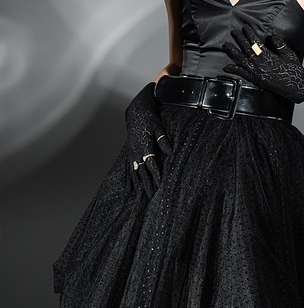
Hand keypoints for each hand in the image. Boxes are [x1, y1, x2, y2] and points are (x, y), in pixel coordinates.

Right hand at [125, 82, 171, 197]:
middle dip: (147, 184)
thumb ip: (163, 140)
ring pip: (134, 172)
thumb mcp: (158, 127)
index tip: (160, 186)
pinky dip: (129, 179)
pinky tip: (130, 188)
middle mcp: (136, 151)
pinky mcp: (129, 152)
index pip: (152, 165)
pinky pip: (128, 168)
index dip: (156, 176)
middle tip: (152, 196)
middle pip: (143, 172)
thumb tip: (170, 152)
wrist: (135, 111)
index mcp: (145, 146)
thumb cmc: (149, 118)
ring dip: (138, 184)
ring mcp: (131, 152)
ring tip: (141, 196)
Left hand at [222, 25, 303, 103]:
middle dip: (239, 39)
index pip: (256, 42)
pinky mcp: (257, 80)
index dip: (250, 34)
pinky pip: (243, 74)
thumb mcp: (289, 54)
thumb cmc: (294, 70)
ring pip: (241, 60)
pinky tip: (226, 67)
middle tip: (233, 32)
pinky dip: (234, 70)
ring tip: (225, 45)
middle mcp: (261, 64)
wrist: (297, 88)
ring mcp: (257, 73)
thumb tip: (272, 34)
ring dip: (233, 52)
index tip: (245, 27)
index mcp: (269, 56)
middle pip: (246, 49)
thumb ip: (280, 44)